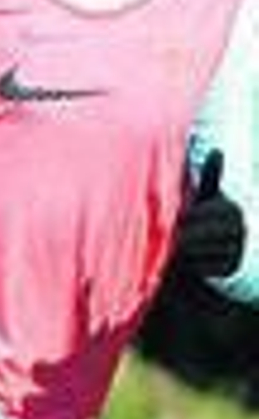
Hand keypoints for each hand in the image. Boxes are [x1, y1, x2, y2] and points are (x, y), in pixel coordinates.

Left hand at [171, 150, 244, 279]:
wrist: (223, 248)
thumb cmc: (207, 217)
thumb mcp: (208, 197)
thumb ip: (211, 177)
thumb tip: (217, 150)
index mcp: (232, 209)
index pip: (194, 216)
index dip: (183, 219)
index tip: (181, 219)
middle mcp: (239, 229)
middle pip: (192, 236)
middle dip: (182, 236)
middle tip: (178, 235)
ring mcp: (236, 249)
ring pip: (194, 252)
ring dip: (185, 251)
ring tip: (189, 245)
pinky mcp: (230, 268)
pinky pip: (200, 268)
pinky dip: (193, 264)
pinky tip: (196, 258)